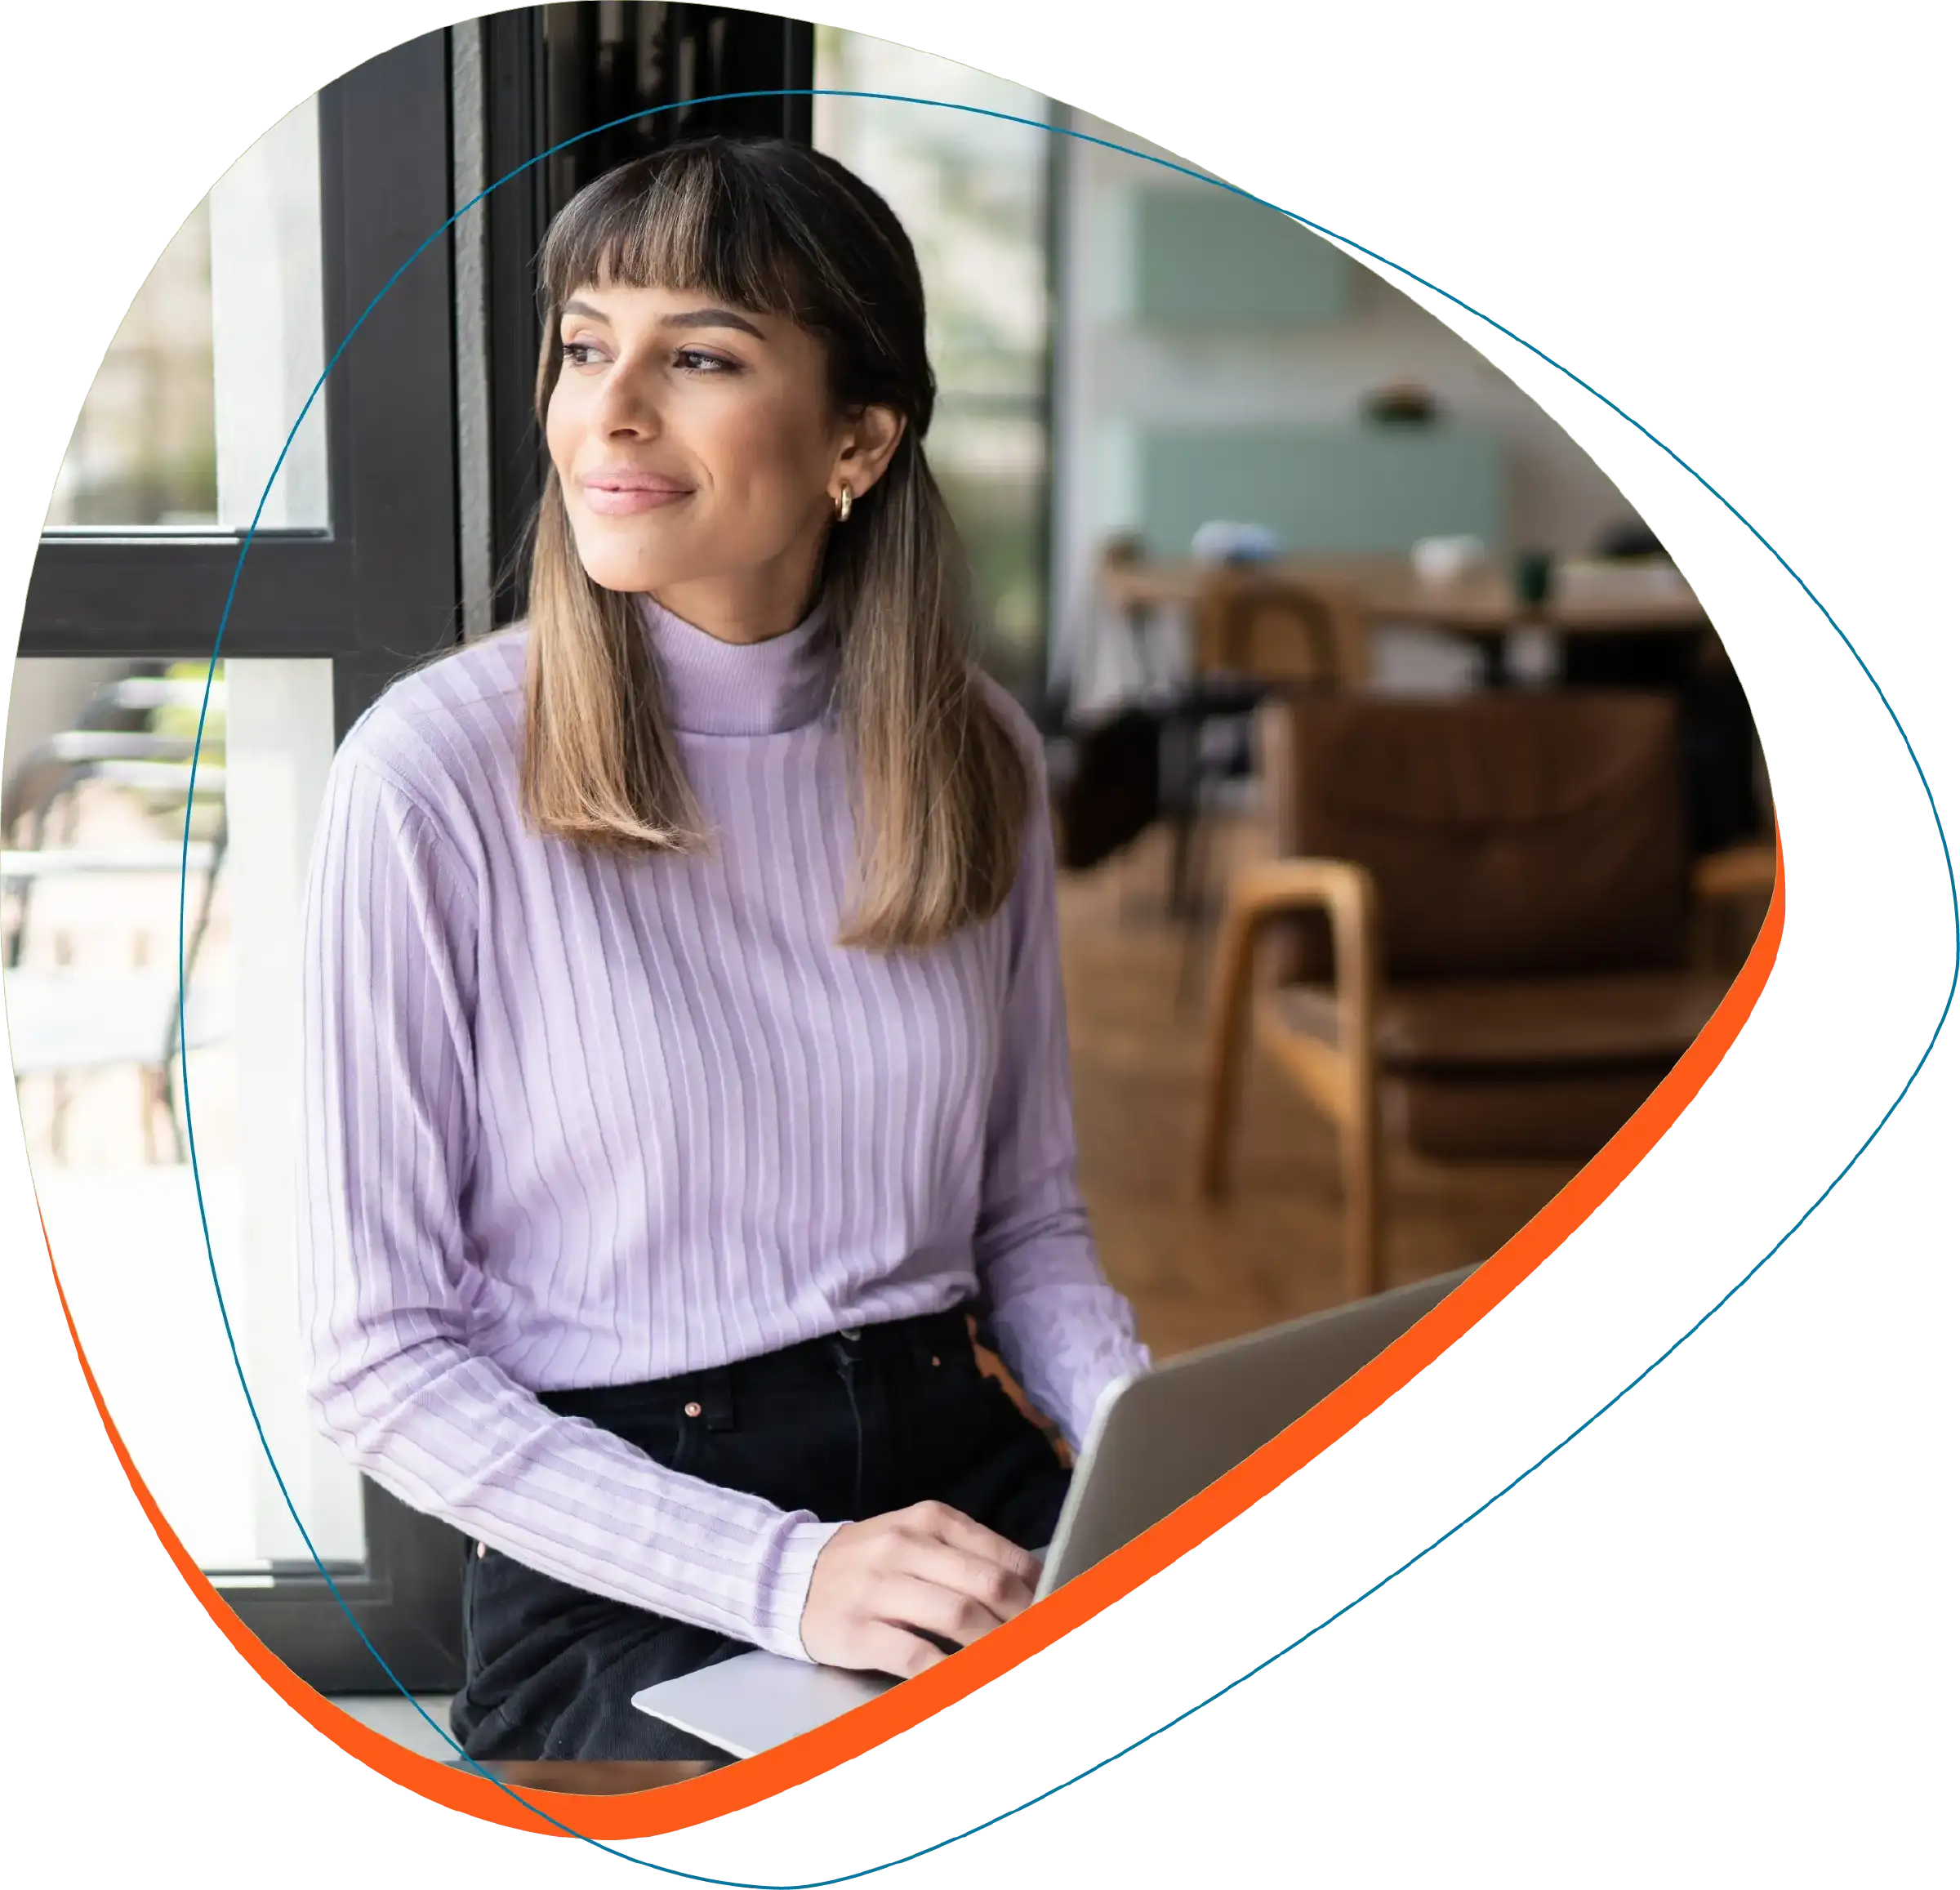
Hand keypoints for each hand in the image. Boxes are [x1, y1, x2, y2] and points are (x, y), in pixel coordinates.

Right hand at [799, 1502, 1040, 1678]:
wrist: (787, 1577)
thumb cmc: (868, 1562)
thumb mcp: (915, 1539)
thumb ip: (966, 1556)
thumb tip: (1032, 1587)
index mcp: (928, 1521)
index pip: (1001, 1555)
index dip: (1038, 1590)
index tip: (1057, 1612)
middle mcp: (905, 1547)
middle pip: (986, 1585)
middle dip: (1025, 1620)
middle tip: (1041, 1639)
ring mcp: (879, 1588)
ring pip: (957, 1618)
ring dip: (995, 1647)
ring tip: (1011, 1660)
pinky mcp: (857, 1630)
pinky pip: (916, 1656)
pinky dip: (950, 1674)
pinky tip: (965, 1681)